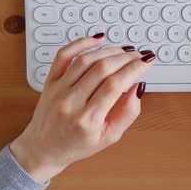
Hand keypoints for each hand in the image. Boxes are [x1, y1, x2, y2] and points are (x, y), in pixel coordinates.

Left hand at [10, 34, 154, 182]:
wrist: (43, 149)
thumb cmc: (76, 144)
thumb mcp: (110, 137)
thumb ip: (128, 113)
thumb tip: (138, 88)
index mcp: (87, 120)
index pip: (115, 85)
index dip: (135, 69)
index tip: (147, 61)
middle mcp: (70, 102)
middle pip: (102, 69)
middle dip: (126, 58)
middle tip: (139, 55)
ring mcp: (58, 90)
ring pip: (86, 60)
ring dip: (109, 51)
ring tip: (124, 51)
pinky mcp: (50, 81)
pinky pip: (64, 55)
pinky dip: (81, 43)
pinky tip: (97, 40)